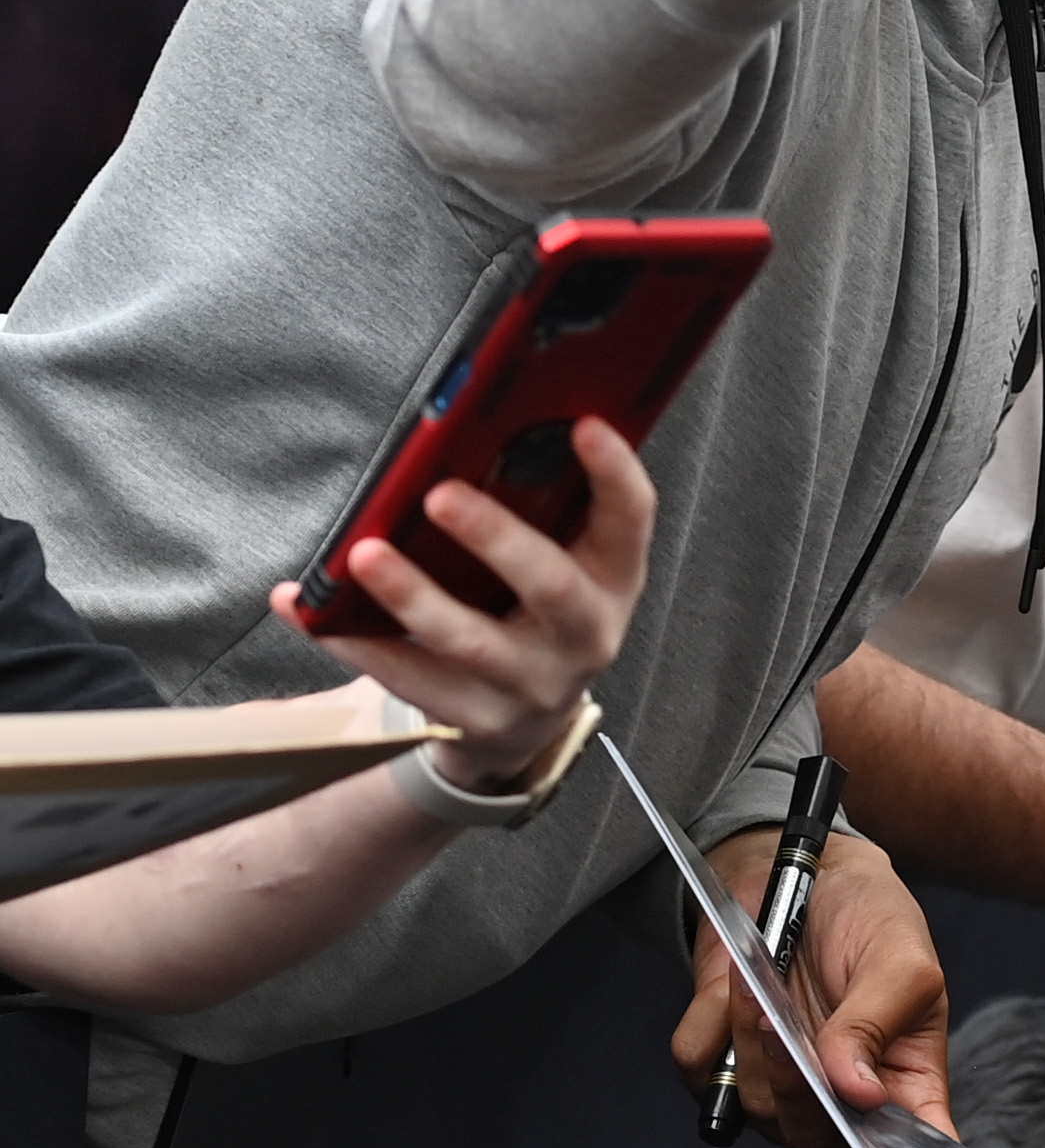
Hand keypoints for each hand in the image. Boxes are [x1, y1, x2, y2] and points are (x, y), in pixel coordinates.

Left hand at [284, 416, 649, 787]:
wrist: (527, 721)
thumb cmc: (537, 612)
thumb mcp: (565, 564)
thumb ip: (545, 511)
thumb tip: (478, 435)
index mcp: (614, 580)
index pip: (631, 521)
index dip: (615, 473)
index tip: (585, 425)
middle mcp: (585, 635)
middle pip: (550, 585)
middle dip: (496, 537)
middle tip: (440, 494)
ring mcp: (531, 684)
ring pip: (468, 641)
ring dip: (413, 595)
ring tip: (364, 554)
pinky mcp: (473, 718)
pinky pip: (407, 678)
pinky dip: (354, 641)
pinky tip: (310, 610)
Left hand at [672, 829, 952, 1147]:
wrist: (800, 871)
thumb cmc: (872, 917)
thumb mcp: (898, 957)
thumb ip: (876, 1023)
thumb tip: (858, 1095)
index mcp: (905, 1081)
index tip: (877, 1142)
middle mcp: (841, 1099)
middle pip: (812, 1136)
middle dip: (792, 1081)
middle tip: (781, 1022)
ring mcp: (780, 1086)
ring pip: (752, 1104)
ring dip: (747, 1037)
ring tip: (757, 976)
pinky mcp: (726, 1061)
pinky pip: (700, 1070)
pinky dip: (710, 1022)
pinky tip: (735, 983)